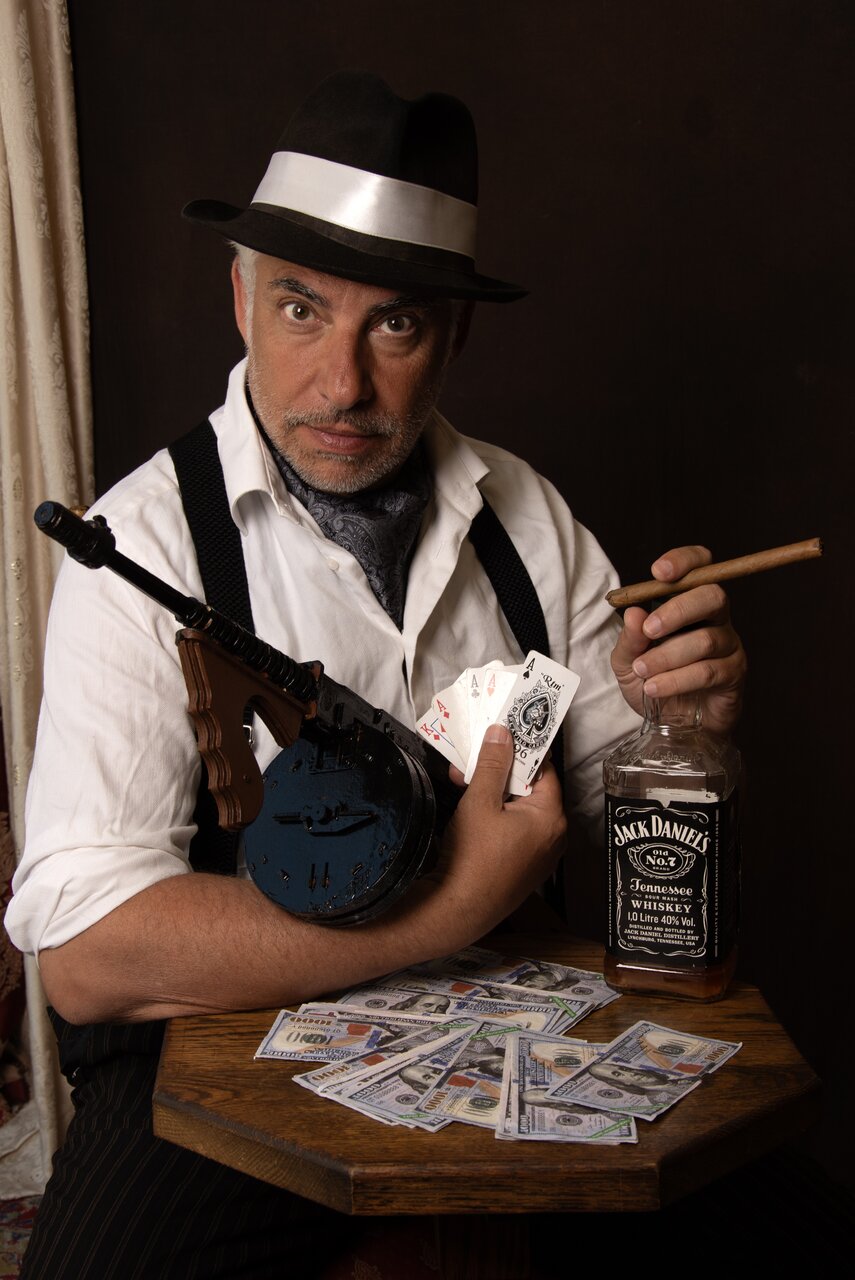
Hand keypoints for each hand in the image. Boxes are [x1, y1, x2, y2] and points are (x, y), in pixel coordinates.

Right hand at [424, 725, 566, 943]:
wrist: (458, 911)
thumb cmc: (472, 858)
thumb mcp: (480, 801)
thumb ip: (493, 764)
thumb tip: (502, 733)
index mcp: (551, 817)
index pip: (544, 769)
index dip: (521, 750)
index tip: (502, 736)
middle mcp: (553, 836)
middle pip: (531, 789)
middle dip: (500, 771)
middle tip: (473, 760)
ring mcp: (540, 854)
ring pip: (520, 809)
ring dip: (494, 792)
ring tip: (463, 781)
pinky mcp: (524, 866)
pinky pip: (516, 829)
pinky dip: (497, 815)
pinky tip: (470, 809)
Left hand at [610, 545, 746, 734]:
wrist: (672, 727)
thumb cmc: (653, 684)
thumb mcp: (628, 662)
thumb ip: (629, 639)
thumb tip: (634, 613)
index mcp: (689, 605)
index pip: (700, 567)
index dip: (684, 561)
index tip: (658, 572)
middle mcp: (715, 619)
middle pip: (712, 596)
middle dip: (677, 610)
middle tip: (650, 631)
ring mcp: (729, 646)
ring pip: (706, 639)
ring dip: (668, 656)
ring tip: (644, 671)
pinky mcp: (734, 674)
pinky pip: (708, 671)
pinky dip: (677, 680)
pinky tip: (655, 688)